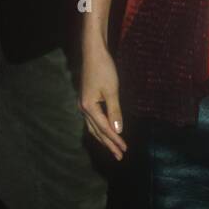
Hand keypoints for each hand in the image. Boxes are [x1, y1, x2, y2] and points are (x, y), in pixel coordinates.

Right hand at [79, 43, 126, 159]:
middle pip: (97, 131)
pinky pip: (93, 120)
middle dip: (109, 144)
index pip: (104, 128)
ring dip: (104, 138)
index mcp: (89, 107)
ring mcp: (84, 105)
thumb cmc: (104, 69)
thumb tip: (118, 130)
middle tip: (119, 156)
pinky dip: (100, 129)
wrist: (93, 53)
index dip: (115, 140)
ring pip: (93, 127)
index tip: (124, 149)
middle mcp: (84, 108)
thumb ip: (115, 111)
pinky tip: (105, 132)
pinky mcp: (87, 100)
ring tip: (113, 148)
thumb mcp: (112, 91)